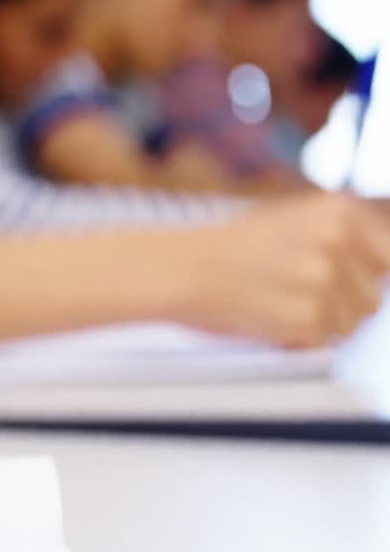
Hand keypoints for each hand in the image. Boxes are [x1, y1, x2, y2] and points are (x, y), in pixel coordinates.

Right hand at [179, 193, 389, 346]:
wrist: (181, 269)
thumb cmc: (228, 249)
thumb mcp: (293, 220)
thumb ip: (342, 237)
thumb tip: (380, 268)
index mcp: (340, 210)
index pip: (388, 257)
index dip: (366, 278)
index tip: (348, 286)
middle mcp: (339, 241)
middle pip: (374, 296)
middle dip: (343, 304)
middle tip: (296, 295)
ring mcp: (325, 281)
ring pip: (352, 323)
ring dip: (322, 323)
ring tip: (278, 304)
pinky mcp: (309, 318)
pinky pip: (324, 341)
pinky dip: (299, 338)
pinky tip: (268, 317)